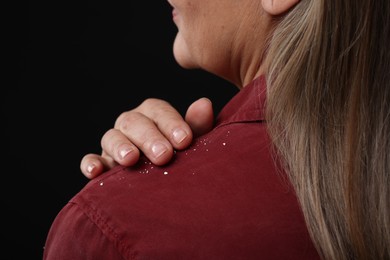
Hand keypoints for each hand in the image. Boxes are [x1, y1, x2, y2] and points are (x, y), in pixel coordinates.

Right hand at [80, 97, 213, 178]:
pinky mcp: (102, 165)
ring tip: (131, 159)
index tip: (185, 140)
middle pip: (134, 122)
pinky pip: (91, 160)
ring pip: (111, 137)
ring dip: (120, 147)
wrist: (165, 188)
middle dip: (148, 137)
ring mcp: (114, 145)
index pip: (158, 111)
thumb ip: (196, 127)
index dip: (171, 123)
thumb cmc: (180, 159)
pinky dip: (90, 164)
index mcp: (153, 117)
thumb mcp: (189, 145)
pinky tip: (96, 171)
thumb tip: (204, 104)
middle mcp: (132, 126)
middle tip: (163, 155)